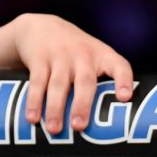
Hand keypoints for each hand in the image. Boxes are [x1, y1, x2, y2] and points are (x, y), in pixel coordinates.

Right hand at [12, 14, 133, 133]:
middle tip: (79, 126)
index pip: (120, 67)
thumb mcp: (96, 59)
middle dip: (82, 105)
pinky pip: (37, 82)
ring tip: (54, 129)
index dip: (123, 81)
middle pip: (85, 81)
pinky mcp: (39, 58)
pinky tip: (32, 118)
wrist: (43, 27)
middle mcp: (84, 55)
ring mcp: (61, 55)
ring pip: (59, 84)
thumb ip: (105, 85)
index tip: (124, 97)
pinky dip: (34, 101)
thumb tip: (111, 127)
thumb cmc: (78, 55)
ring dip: (55, 108)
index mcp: (104, 56)